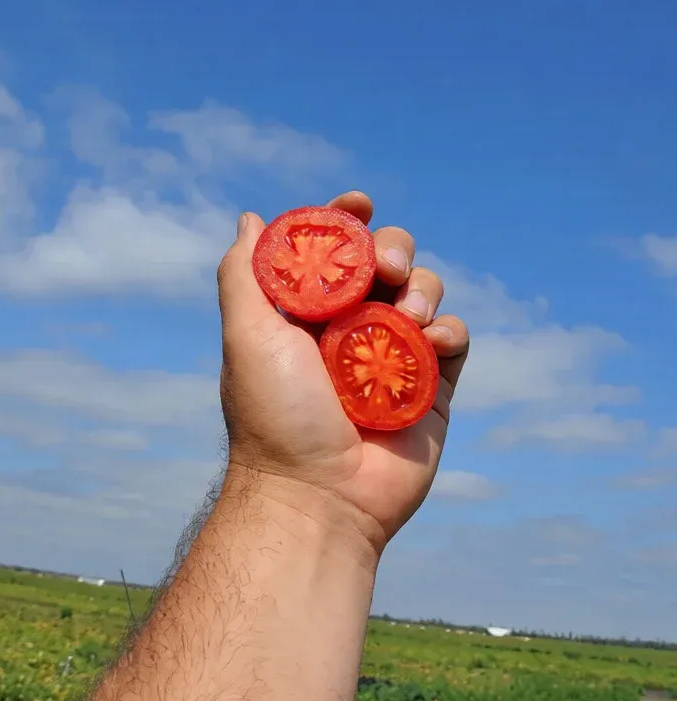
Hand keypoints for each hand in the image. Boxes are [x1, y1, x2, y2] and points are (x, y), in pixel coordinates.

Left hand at [218, 191, 468, 551]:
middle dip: (393, 249)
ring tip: (409, 318)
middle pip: (387, 261)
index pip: (334, 250)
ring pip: (424, 291)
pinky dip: (450, 329)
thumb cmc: (275, 415)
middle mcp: (351, 329)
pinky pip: (453, 338)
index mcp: (308, 314)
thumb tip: (251, 220)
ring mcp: (394, 356)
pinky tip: (434, 342)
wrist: (318, 497)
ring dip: (423, 288)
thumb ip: (245, 274)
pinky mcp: (431, 387)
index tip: (359, 203)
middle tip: (387, 268)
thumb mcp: (247, 336)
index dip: (347, 219)